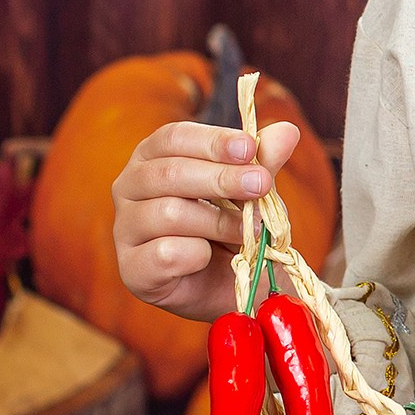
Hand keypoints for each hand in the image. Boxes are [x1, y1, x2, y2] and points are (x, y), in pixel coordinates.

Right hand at [111, 120, 301, 321]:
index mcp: (153, 156)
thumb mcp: (253, 190)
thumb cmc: (233, 226)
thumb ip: (264, 162)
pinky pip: (164, 254)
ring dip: (218, 221)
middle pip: (170, 173)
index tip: (249, 148)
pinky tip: (210, 256)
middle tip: (261, 186)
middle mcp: (129, 187)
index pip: (173, 137)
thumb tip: (288, 131)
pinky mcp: (132, 269)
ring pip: (168, 214)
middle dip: (222, 178)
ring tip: (250, 230)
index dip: (212, 141)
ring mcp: (125, 228)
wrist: (232, 283)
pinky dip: (196, 254)